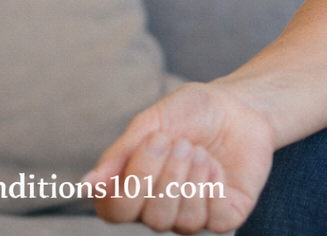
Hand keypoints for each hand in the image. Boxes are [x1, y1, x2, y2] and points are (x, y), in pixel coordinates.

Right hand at [82, 80, 274, 232]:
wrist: (240, 104)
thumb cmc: (193, 110)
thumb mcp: (156, 119)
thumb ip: (122, 151)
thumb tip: (86, 186)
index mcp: (135, 187)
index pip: (115, 209)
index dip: (133, 180)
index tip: (155, 138)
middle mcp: (159, 207)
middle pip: (151, 219)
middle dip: (168, 176)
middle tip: (183, 143)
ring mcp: (192, 214)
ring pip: (182, 222)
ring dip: (192, 179)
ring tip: (201, 151)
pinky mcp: (224, 214)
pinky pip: (215, 220)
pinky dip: (214, 188)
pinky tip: (216, 167)